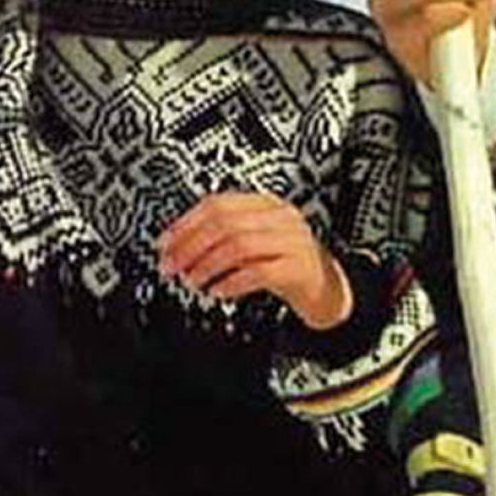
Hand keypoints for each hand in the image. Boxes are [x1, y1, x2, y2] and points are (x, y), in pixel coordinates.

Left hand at [158, 191, 351, 329]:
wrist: (330, 289)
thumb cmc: (288, 265)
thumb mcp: (257, 242)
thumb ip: (225, 236)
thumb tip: (176, 244)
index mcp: (268, 204)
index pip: (219, 203)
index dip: (186, 224)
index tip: (165, 244)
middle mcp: (282, 218)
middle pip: (225, 223)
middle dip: (190, 246)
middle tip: (172, 267)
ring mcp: (294, 241)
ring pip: (239, 245)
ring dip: (207, 265)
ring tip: (193, 281)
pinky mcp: (299, 269)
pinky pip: (258, 271)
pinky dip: (231, 282)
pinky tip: (218, 291)